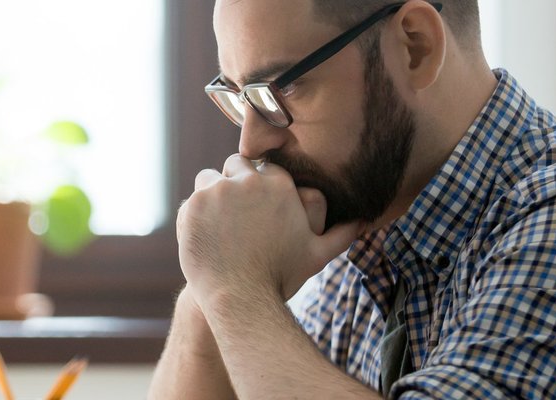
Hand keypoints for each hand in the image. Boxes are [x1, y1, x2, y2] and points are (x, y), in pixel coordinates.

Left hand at [177, 154, 363, 302]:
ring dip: (212, 195)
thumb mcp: (318, 255)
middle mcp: (246, 181)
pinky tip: (205, 237)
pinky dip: (194, 216)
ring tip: (219, 224)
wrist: (240, 298)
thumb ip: (342, 234)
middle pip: (235, 166)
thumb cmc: (281, 277)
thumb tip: (365, 220)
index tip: (257, 207)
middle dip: (235, 183)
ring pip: (208, 179)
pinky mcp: (190, 206)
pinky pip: (190, 201)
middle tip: (236, 215)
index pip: (264, 168)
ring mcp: (215, 192)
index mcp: (278, 185)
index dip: (259, 186)